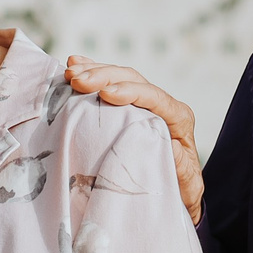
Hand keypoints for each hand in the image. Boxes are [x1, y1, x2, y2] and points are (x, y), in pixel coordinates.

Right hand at [63, 57, 202, 221]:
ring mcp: (144, 102)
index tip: (105, 94)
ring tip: (70, 72)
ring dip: (93, 70)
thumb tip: (168, 145)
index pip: (155, 97)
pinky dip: (92, 72)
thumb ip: (177, 163)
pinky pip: (110, 83)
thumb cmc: (177, 186)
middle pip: (133, 80)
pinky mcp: (128, 105)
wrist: (173, 189)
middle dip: (104, 76)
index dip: (130, 92)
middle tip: (77, 80)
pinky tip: (75, 64)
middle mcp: (162, 105)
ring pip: (120, 76)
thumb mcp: (183, 181)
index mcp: (178, 118)